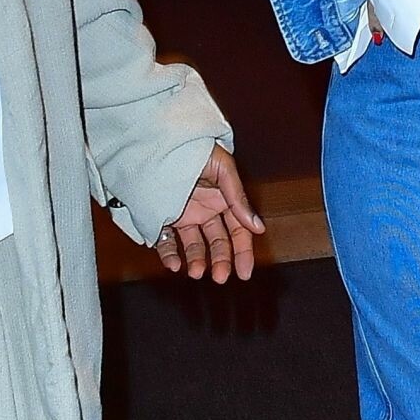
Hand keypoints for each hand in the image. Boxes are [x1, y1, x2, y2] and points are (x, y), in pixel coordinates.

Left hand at [155, 144, 264, 282]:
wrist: (161, 141)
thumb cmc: (197, 149)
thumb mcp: (224, 169)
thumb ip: (238, 199)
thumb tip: (258, 227)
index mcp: (224, 199)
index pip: (238, 230)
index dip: (243, 251)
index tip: (244, 272)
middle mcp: (206, 210)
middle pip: (218, 241)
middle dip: (221, 260)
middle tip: (220, 277)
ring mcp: (184, 215)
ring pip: (193, 245)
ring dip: (196, 260)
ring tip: (196, 272)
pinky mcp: (161, 218)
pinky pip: (166, 241)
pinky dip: (169, 254)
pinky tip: (173, 264)